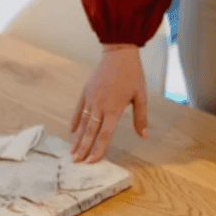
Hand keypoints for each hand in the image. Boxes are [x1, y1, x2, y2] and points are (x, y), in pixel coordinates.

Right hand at [70, 43, 148, 163]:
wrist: (118, 53)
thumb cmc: (132, 74)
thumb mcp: (141, 96)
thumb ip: (141, 117)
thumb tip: (143, 136)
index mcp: (114, 109)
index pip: (104, 135)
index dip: (98, 149)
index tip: (92, 161)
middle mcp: (99, 106)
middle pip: (90, 132)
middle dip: (83, 148)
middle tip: (76, 162)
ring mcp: (90, 98)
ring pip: (82, 123)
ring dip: (77, 139)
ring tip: (72, 152)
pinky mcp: (86, 91)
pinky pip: (78, 110)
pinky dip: (75, 121)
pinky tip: (71, 132)